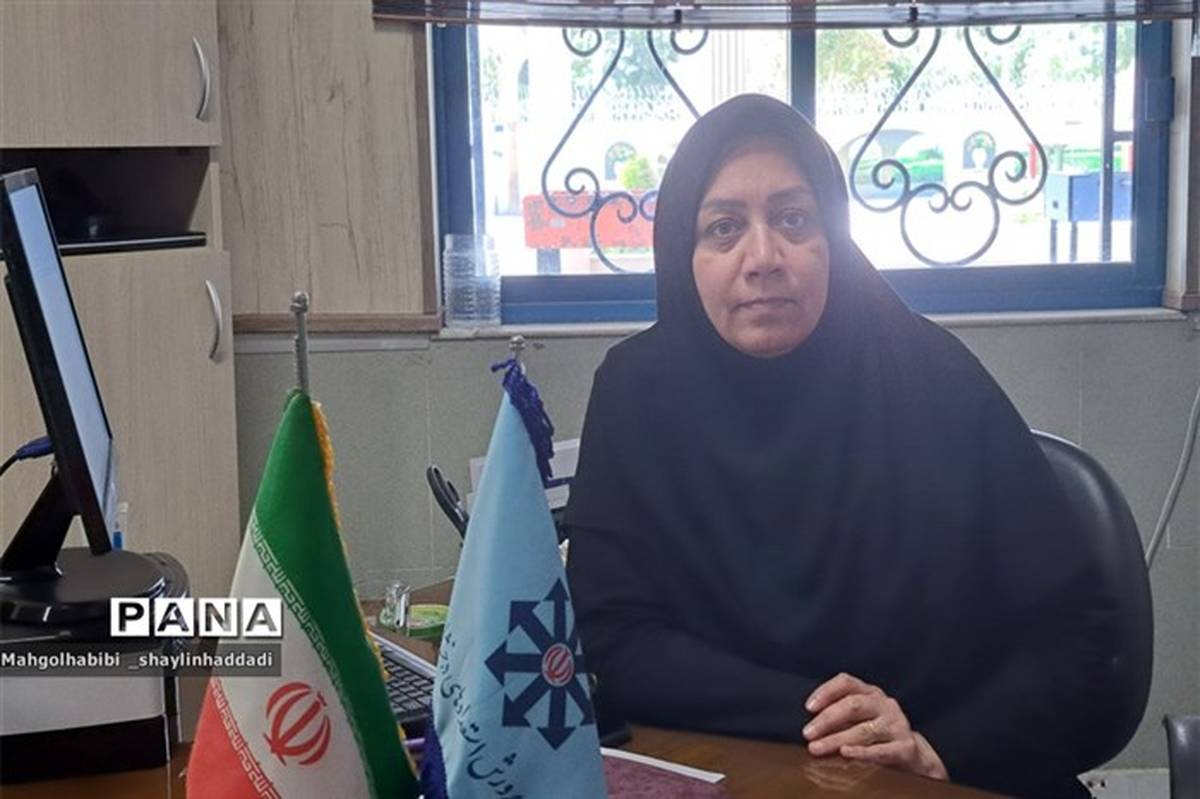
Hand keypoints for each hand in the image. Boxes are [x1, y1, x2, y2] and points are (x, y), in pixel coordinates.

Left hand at [803, 672, 947, 780]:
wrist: (913, 756)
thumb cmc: (877, 735)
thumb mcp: (860, 718)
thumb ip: (838, 716)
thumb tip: (809, 726)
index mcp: (871, 693)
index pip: (846, 682)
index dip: (826, 692)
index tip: (808, 707)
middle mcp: (885, 705)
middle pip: (852, 705)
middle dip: (826, 719)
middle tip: (807, 733)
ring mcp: (897, 725)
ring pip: (863, 730)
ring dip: (836, 739)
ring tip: (817, 748)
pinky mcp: (906, 747)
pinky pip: (881, 750)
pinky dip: (862, 752)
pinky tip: (845, 754)